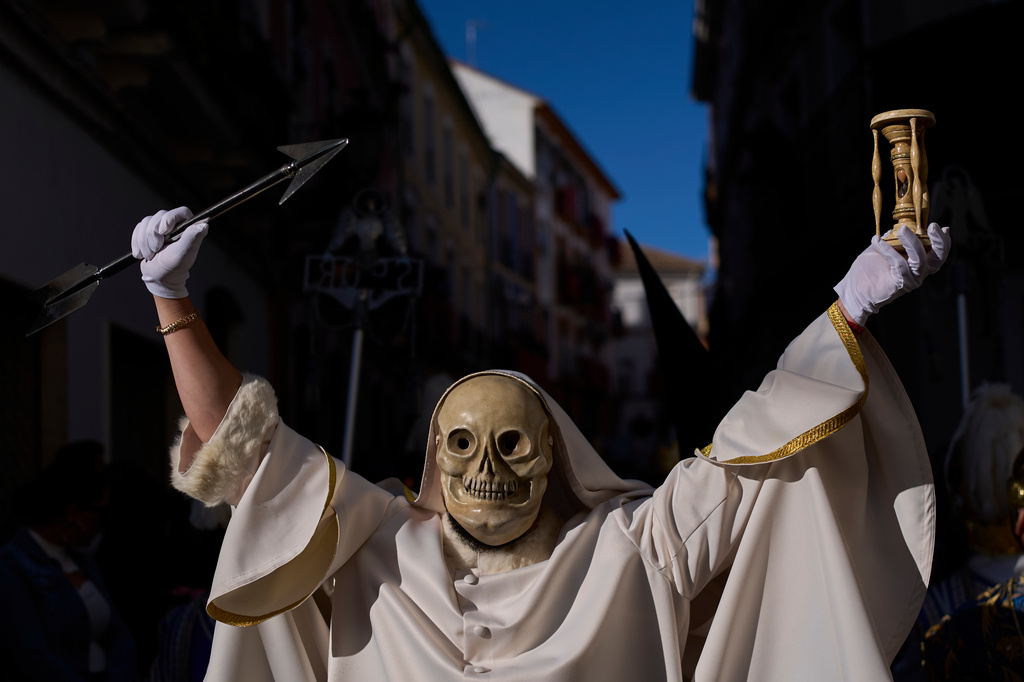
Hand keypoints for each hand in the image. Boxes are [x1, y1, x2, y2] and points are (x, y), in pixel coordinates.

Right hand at [131, 207, 207, 298]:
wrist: (158, 278)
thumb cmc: (173, 268)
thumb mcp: (183, 253)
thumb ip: (192, 238)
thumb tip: (204, 225)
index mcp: (189, 228)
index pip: (181, 212)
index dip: (169, 218)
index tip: (163, 232)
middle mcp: (176, 224)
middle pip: (159, 216)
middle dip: (154, 236)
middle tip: (157, 250)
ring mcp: (161, 226)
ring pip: (146, 222)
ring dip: (144, 241)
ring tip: (151, 255)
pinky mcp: (148, 231)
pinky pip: (138, 228)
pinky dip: (137, 242)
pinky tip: (141, 254)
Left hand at [834, 223, 950, 325]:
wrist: (854, 289)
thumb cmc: (869, 268)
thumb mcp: (883, 248)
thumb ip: (893, 238)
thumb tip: (899, 225)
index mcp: (918, 263)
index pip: (938, 254)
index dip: (943, 241)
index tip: (942, 227)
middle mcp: (918, 272)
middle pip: (938, 259)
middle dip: (939, 241)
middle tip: (932, 226)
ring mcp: (910, 280)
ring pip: (920, 262)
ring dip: (912, 243)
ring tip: (902, 230)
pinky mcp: (899, 285)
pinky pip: (899, 265)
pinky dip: (888, 250)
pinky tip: (877, 241)